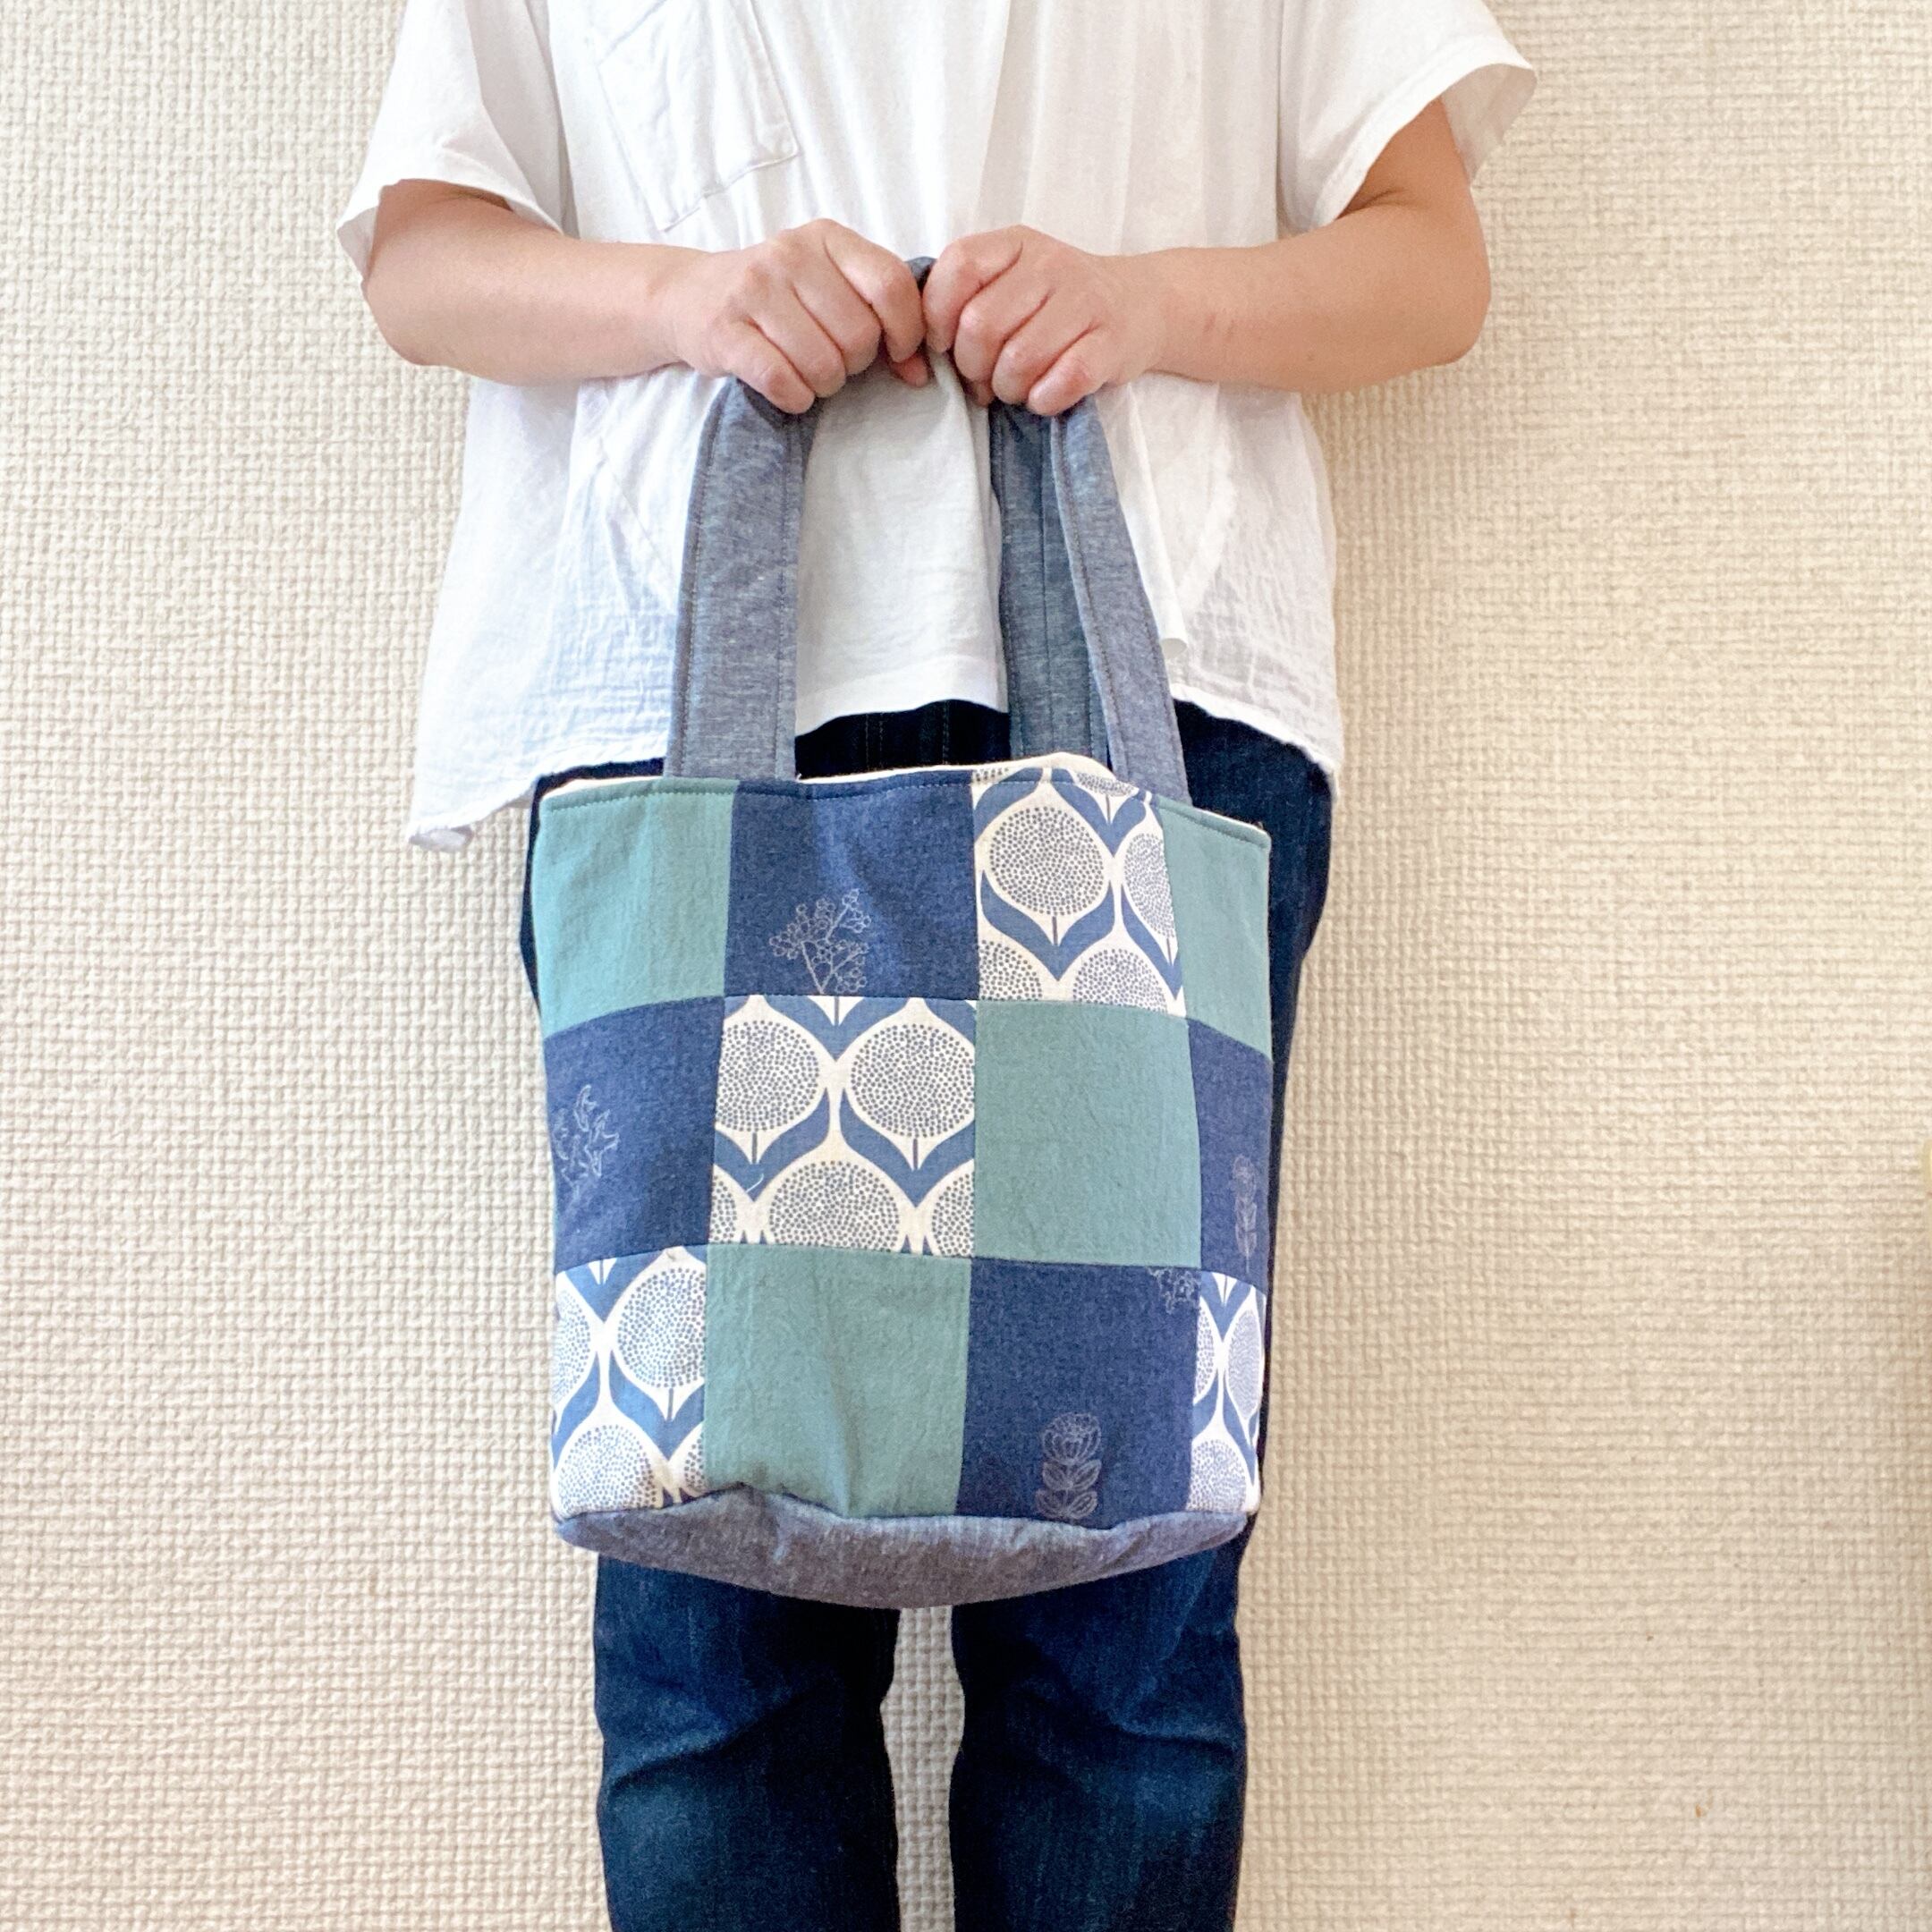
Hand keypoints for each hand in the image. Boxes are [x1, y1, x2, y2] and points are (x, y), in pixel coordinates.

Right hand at [661, 220, 928, 412]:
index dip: (907, 332)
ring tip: (806, 371)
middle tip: (833, 359)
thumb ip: (880, 312)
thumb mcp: (828, 283)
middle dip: (855, 364)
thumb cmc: (777, 298)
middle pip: (859, 335)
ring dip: (823, 385)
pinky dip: (794, 397)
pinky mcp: (725, 332)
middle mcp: (790, 254)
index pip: (891, 285)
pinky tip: (788, 389)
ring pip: (823, 364)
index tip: (897, 353)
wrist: (689, 297)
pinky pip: (783, 381)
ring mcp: (753, 290)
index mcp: (826, 237)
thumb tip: (919, 371)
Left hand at [922, 227, 1168, 413]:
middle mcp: (1050, 263)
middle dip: (972, 367)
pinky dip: (1044, 399)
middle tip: (984, 379)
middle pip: (981, 325)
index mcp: (1015, 244)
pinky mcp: (1112, 343)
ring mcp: (1085, 301)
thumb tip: (922, 349)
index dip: (937, 317)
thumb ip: (965, 297)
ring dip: (1008, 389)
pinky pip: (1063, 381)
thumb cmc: (1056, 302)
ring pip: (1019, 359)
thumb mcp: (1010, 279)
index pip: (958, 268)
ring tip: (1015, 388)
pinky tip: (1044, 396)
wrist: (1138, 305)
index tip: (944, 345)